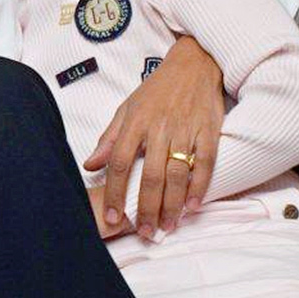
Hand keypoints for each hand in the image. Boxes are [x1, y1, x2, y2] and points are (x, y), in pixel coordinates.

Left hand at [84, 36, 222, 238]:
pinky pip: (205, 163)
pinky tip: (193, 206)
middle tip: (144, 232)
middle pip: (151, 175)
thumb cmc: (156, 90)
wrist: (194, 65)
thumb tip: (89, 165)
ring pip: (177, 173)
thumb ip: (109, 139)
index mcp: (134, 122)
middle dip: (146, 207)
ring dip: (172, 204)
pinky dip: (200, 186)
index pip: (119, 162)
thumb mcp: (126, 109)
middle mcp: (159, 128)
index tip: (113, 215)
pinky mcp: (209, 131)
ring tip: (167, 226)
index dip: (115, 191)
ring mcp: (185, 130)